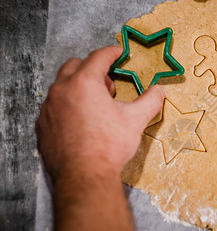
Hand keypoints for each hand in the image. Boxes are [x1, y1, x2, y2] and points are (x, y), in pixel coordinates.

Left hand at [36, 46, 164, 181]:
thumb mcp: (136, 120)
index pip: (99, 57)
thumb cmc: (109, 146)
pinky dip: (67, 105)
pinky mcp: (42, 125)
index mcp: (84, 83)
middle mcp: (61, 90)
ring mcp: (48, 108)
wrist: (84, 177)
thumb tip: (159, 91)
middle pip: (75, 65)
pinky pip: (53, 106)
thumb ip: (150, 100)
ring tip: (96, 105)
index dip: (112, 52)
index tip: (119, 53)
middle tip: (109, 85)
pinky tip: (81, 121)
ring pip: (62, 85)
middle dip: (93, 69)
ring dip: (78, 87)